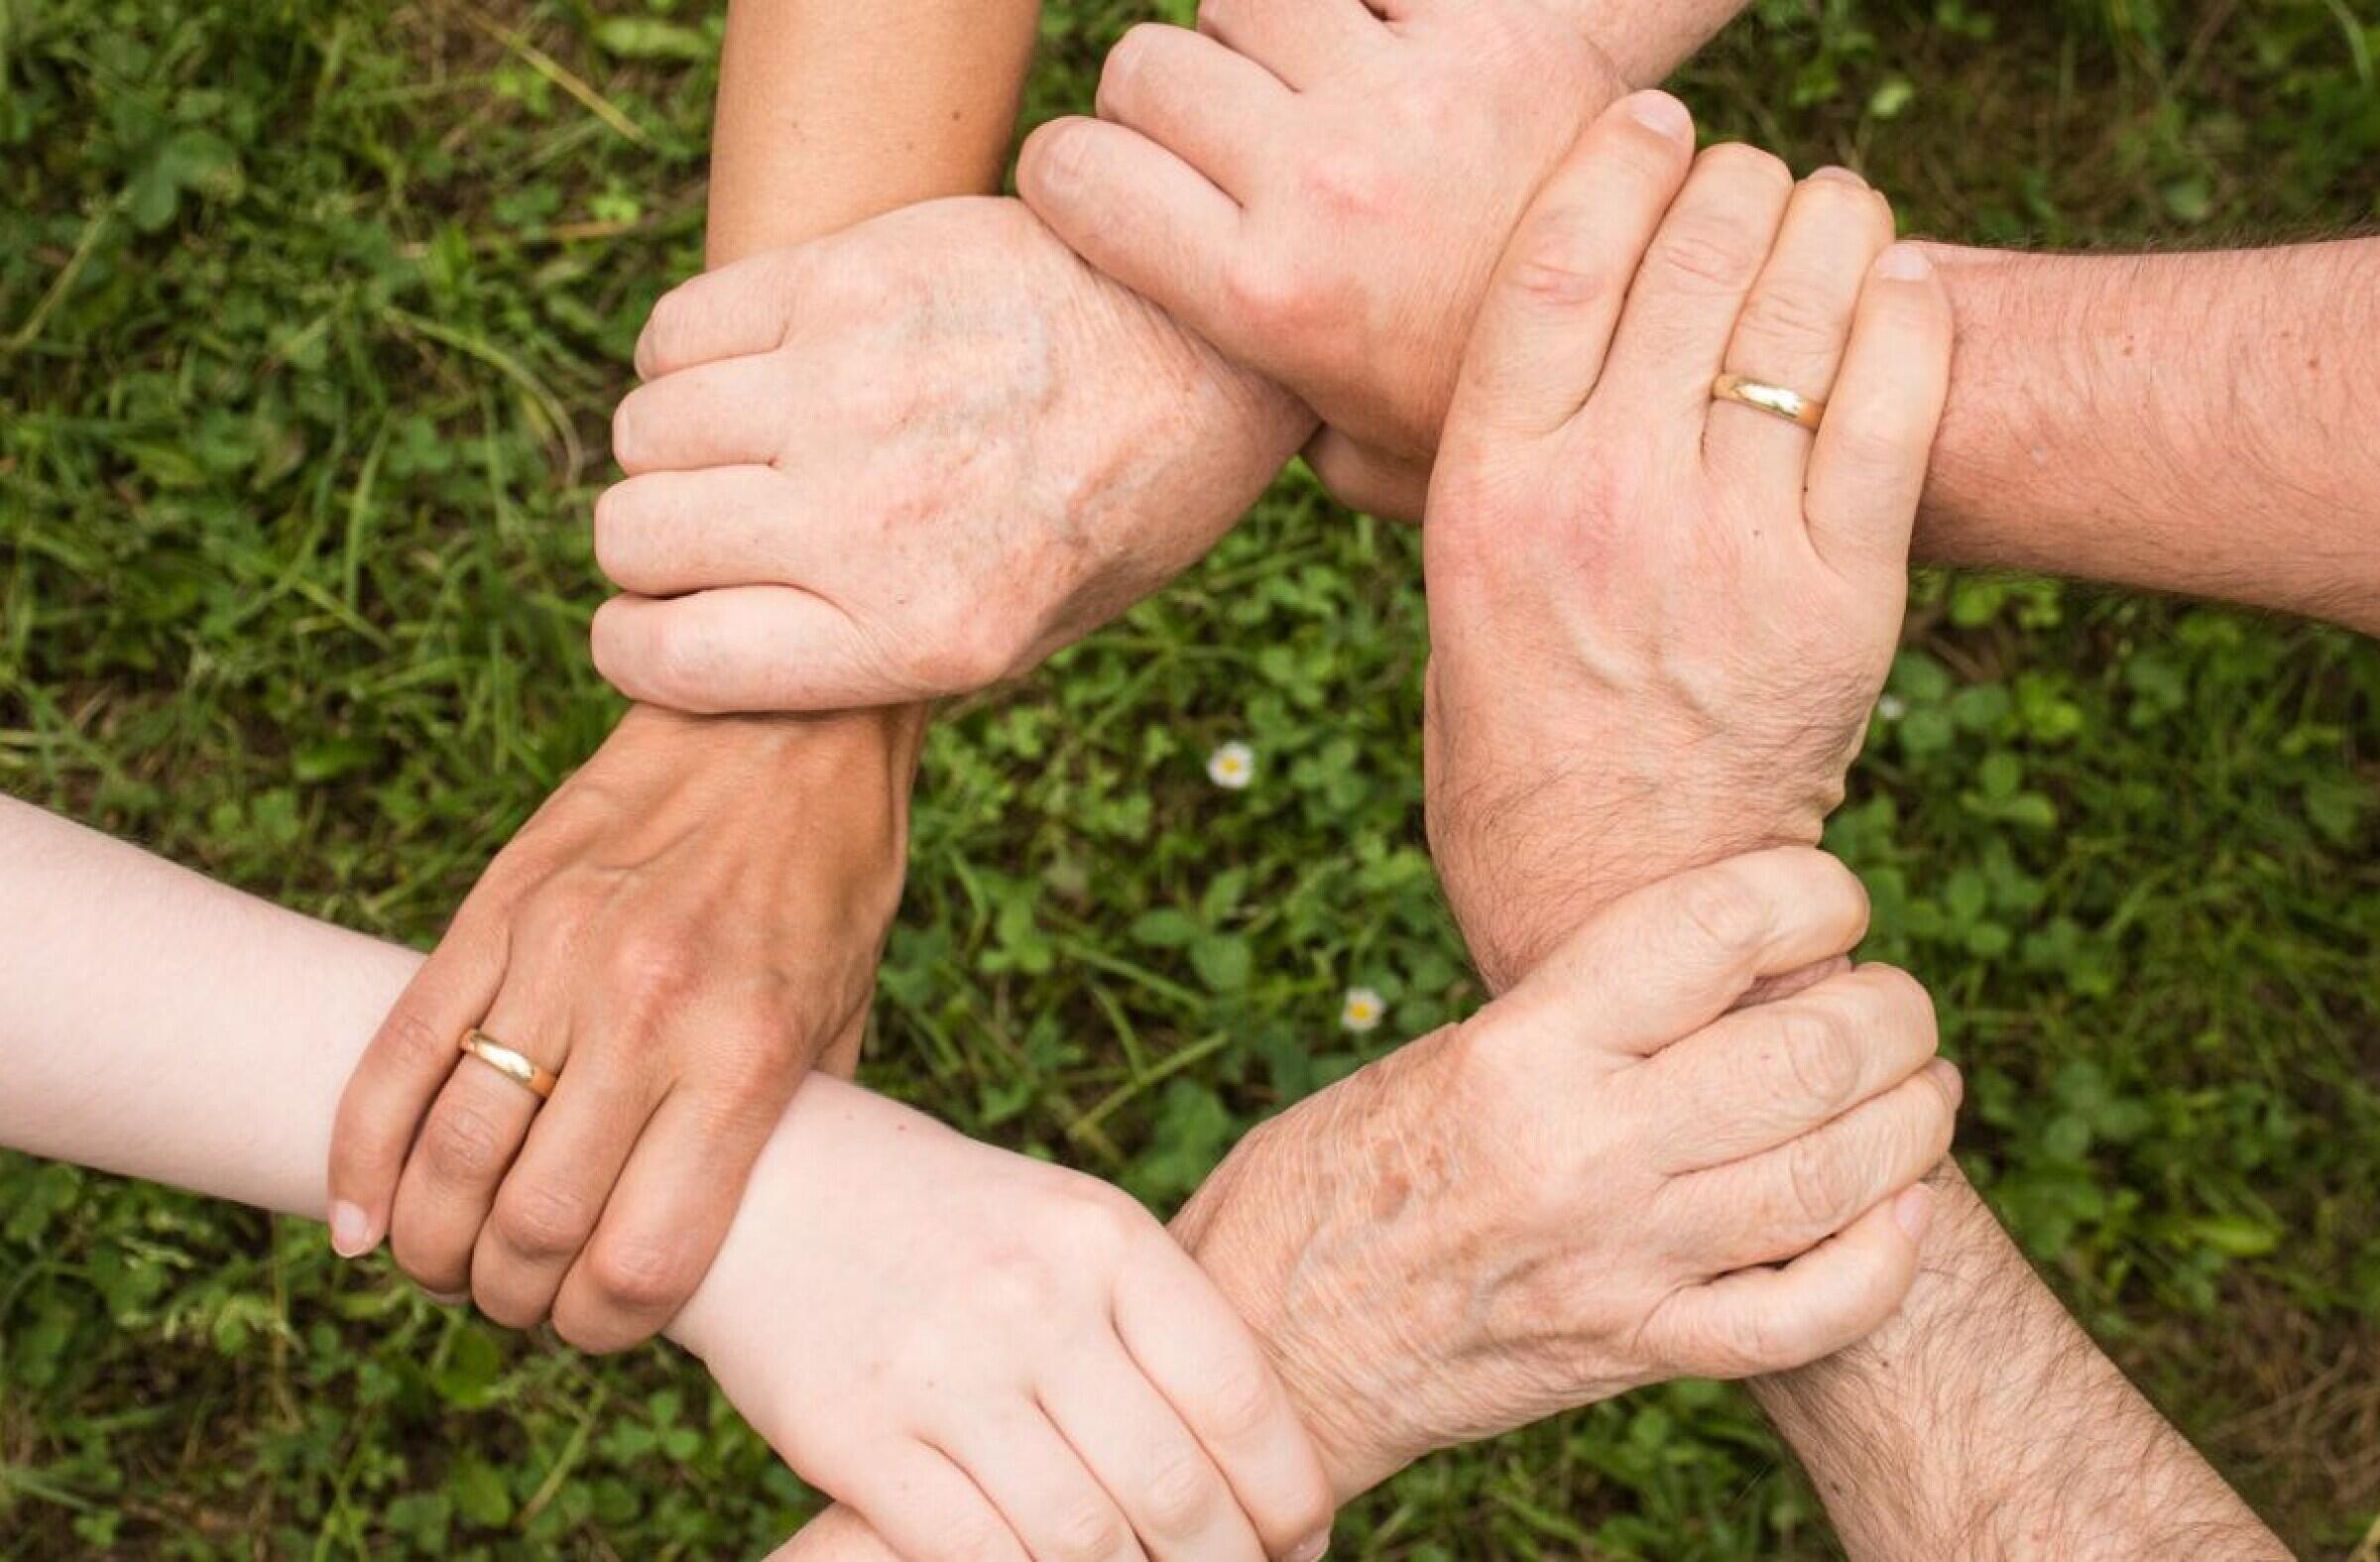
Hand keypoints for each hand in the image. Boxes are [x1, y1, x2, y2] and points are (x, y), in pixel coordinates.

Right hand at [327, 705, 915, 1348]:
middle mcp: (647, 1013)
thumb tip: (730, 1239)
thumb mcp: (845, 1015)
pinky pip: (398, 1054)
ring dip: (432, 1243)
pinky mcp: (495, 909)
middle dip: (511, 1298)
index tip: (599, 1327)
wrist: (785, 719)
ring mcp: (558, 956)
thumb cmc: (831, 879)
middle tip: (518, 1301)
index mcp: (745, 1056)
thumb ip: (785, 1129)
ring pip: (449, 1153)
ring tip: (446, 1264)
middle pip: (531, 1226)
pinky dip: (361, 1155)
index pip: (641, 1259)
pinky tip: (361, 1217)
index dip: (604, 1328)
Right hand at [588, 196, 1311, 713]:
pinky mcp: (847, 279)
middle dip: (651, 547)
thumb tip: (721, 653)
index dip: (638, 647)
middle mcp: (872, 520)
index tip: (654, 626)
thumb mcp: (1028, 634)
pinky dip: (686, 357)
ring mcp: (851, 391)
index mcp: (921, 635)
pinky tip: (755, 368)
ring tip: (746, 444)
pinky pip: (677, 330)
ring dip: (673, 448)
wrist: (1209, 346)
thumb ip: (877, 656)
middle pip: (635, 537)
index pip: (669, 659)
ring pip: (644, 430)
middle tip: (713, 530)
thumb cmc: (1118, 504)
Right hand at [672, 1083, 1334, 1561]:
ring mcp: (942, 1372)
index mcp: (1103, 1237)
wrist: (766, 1186)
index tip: (1302, 1541)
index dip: (1290, 1497)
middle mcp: (1032, 1300)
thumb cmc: (949, 1223)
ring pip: (1084, 1542)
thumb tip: (1262, 1464)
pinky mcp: (857, 1439)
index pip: (1239, 1397)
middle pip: (1174, 1489)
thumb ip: (1152, 1323)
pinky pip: (977, 1557)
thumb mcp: (1065, 1227)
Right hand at [1017, 0, 1621, 514]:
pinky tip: (1390, 51)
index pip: (1073, 171)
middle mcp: (1320, 185)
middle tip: (1223, 145)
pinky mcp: (1492, 30)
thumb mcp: (1355, 453)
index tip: (1107, 188)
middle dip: (1164, 103)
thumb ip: (1255, 413)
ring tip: (1305, 87)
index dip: (1073, 173)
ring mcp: (1405, 98)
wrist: (1671, 342)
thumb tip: (1180, 394)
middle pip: (1147, 67)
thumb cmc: (1492, 409)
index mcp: (1265, 296)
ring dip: (1258, 32)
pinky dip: (1364, 2)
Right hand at [1174, 849, 1956, 1493]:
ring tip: (1922, 1087)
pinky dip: (1884, 1260)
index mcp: (1521, 1050)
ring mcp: (1621, 1262)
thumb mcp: (1442, 1056)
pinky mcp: (1636, 1353)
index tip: (1831, 896)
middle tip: (1895, 1002)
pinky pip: (1806, 1314)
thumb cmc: (1334, 1176)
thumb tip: (1727, 969)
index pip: (1716, 929)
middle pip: (1809, 1053)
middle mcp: (1583, 1150)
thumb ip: (1578, 1017)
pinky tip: (1903, 1212)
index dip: (1812, 891)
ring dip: (1913, 1120)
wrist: (1269, 1344)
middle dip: (1892, 1011)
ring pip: (1836, 1177)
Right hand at [1419, 96, 1953, 988]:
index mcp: (1489, 491)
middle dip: (1734, 183)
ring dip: (1829, 223)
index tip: (1653, 124)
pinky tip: (1896, 288)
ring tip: (1830, 215)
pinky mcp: (1842, 595)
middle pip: (1691, 255)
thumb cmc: (1516, 747)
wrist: (1618, 899)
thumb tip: (1451, 354)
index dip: (1617, 161)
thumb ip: (1463, 471)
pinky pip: (1896, 399)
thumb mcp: (1448, 597)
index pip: (1557, 260)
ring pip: (1801, 304)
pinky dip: (1906, 314)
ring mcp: (1729, 545)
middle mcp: (1604, 499)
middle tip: (1750, 183)